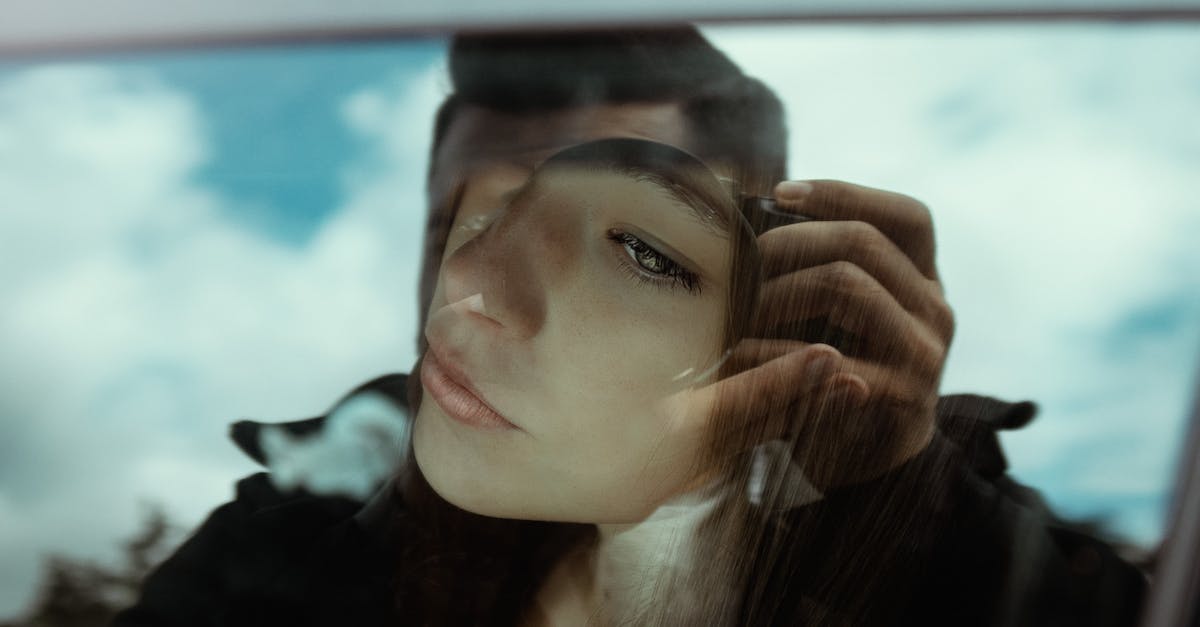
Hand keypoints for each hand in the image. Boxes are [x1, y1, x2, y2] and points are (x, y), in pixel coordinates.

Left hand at [703, 180, 954, 489]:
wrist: (866, 461)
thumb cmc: (835, 373)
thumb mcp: (838, 317)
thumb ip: (817, 271)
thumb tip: (744, 216)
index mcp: (922, 280)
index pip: (906, 216)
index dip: (844, 194)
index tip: (780, 193)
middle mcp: (934, 309)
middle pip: (865, 242)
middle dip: (789, 242)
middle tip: (737, 264)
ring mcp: (925, 353)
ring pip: (850, 286)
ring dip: (778, 292)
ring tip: (732, 311)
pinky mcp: (902, 397)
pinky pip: (834, 358)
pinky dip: (775, 354)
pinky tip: (738, 359)